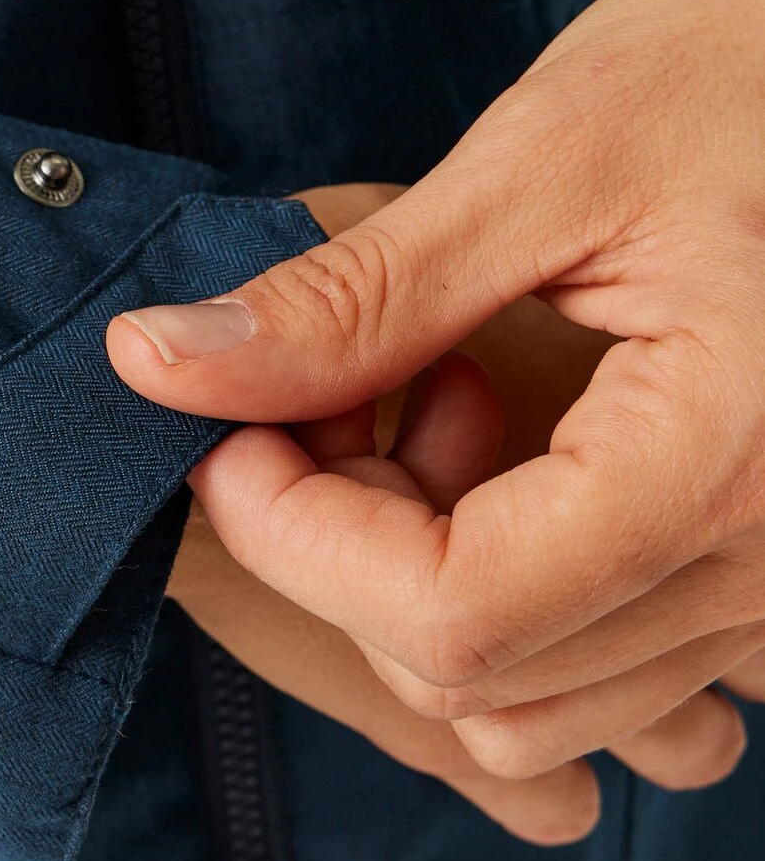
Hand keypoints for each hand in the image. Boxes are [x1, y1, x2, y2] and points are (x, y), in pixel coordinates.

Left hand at [115, 0, 764, 804]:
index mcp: (729, 464)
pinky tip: (508, 453)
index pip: (448, 616)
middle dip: (339, 553)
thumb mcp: (550, 156)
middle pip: (471, 676)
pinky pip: (591, 672)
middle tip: (328, 399)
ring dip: (413, 580)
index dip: (290, 537)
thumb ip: (352, 298)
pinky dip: (497, 595)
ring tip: (434, 408)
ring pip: (524, 704)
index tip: (230, 430)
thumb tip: (153, 364)